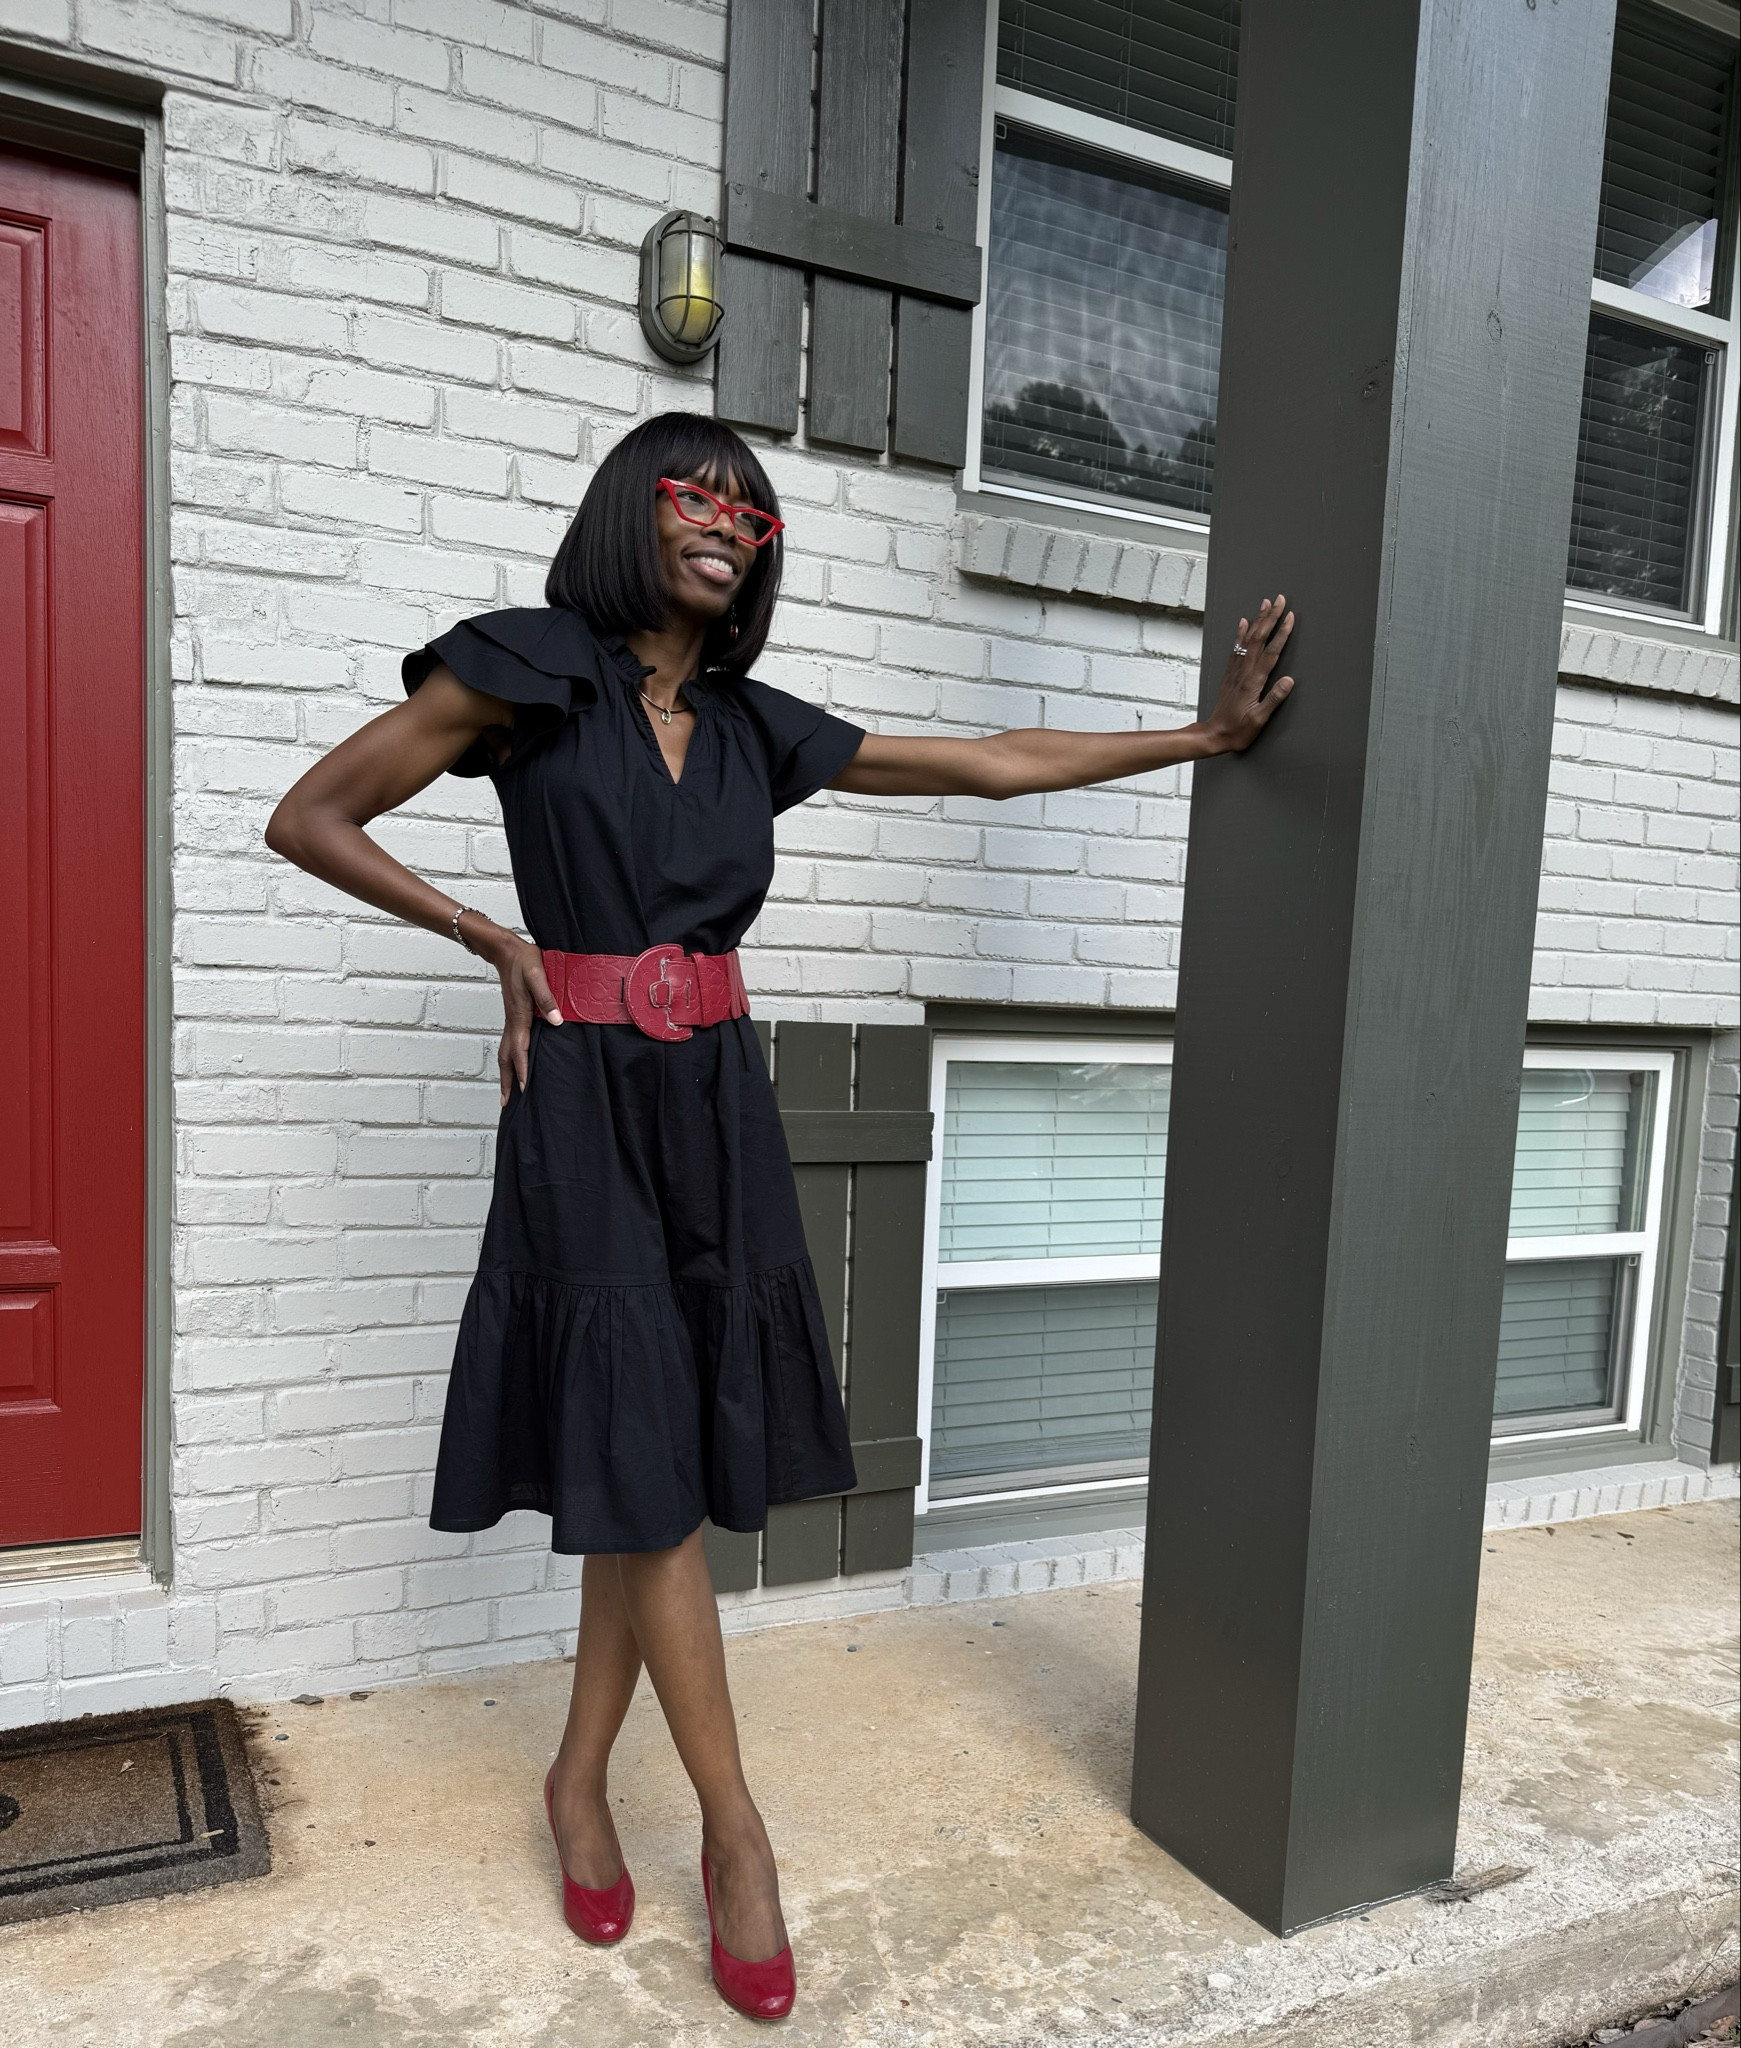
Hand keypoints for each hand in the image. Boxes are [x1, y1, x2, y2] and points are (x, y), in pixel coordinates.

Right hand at [464, 917, 561, 1103]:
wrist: (506, 950)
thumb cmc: (525, 960)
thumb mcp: (538, 975)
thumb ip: (547, 998)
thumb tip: (556, 1021)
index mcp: (520, 1016)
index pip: (520, 1050)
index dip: (522, 1069)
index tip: (523, 1088)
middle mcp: (513, 1022)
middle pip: (506, 1058)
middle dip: (507, 1081)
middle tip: (506, 1103)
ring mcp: (511, 1020)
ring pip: (505, 1052)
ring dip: (507, 1072)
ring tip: (508, 1091)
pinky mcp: (514, 1016)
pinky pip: (509, 1043)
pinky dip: (510, 1059)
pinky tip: (516, 1063)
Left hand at [1200, 595, 1296, 754]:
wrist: (1214, 735)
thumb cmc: (1238, 730)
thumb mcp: (1259, 720)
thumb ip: (1274, 699)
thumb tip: (1289, 680)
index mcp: (1253, 682)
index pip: (1271, 652)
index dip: (1282, 633)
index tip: (1290, 617)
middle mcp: (1244, 672)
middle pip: (1259, 638)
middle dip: (1270, 617)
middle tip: (1280, 599)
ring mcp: (1235, 671)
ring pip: (1248, 639)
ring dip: (1258, 620)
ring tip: (1265, 603)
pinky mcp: (1230, 674)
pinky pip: (1236, 648)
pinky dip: (1241, 633)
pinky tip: (1244, 622)